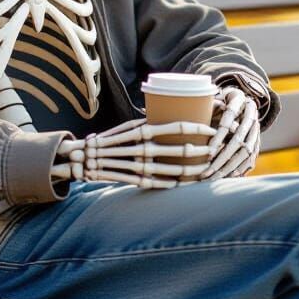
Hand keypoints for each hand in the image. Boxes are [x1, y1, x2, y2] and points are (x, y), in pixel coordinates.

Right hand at [52, 118, 215, 188]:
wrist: (84, 159)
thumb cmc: (111, 139)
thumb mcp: (129, 126)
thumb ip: (150, 123)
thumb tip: (172, 114)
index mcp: (141, 131)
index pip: (175, 126)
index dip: (196, 128)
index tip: (210, 129)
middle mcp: (142, 148)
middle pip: (178, 151)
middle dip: (199, 152)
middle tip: (214, 150)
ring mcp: (139, 166)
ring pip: (173, 170)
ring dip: (192, 170)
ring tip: (206, 169)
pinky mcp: (136, 181)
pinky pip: (160, 184)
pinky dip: (175, 184)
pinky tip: (186, 184)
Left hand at [201, 87, 260, 180]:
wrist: (243, 99)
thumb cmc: (221, 97)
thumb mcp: (214, 94)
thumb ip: (205, 102)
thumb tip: (191, 107)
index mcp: (239, 100)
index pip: (229, 119)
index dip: (219, 136)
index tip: (208, 152)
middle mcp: (251, 115)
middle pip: (239, 140)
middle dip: (222, 158)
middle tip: (207, 171)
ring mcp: (256, 130)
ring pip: (246, 152)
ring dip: (229, 167)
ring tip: (214, 178)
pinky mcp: (257, 142)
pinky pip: (251, 158)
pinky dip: (239, 169)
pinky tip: (227, 178)